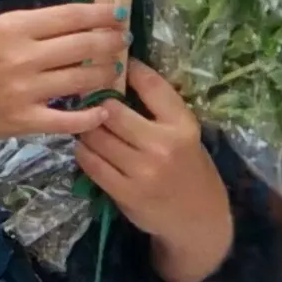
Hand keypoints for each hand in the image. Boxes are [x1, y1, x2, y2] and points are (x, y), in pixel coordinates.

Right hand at [0, 3, 128, 139]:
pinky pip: (68, 120)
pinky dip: (90, 116)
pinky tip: (103, 111)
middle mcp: (24, 55)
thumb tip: (75, 26)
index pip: (71, 16)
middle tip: (124, 42)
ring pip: (82, 78)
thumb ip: (32, 28)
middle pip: (84, 45)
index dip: (102, 14)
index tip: (120, 13)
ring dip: (105, 73)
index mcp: (15, 27)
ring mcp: (26, 89)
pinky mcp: (24, 120)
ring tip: (114, 70)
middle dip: (111, 42)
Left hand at [66, 61, 234, 281]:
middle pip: (112, 111)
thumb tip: (120, 70)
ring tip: (86, 125)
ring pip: (95, 136)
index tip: (113, 63)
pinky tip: (87, 148)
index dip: (127, 69)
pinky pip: (90, 163)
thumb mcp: (184, 132)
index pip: (151, 85)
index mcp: (182, 124)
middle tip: (87, 98)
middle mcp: (163, 145)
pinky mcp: (125, 192)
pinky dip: (83, 152)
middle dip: (96, 102)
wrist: (198, 218)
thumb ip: (157, 107)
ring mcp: (142, 170)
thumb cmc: (187, 167)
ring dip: (85, 128)